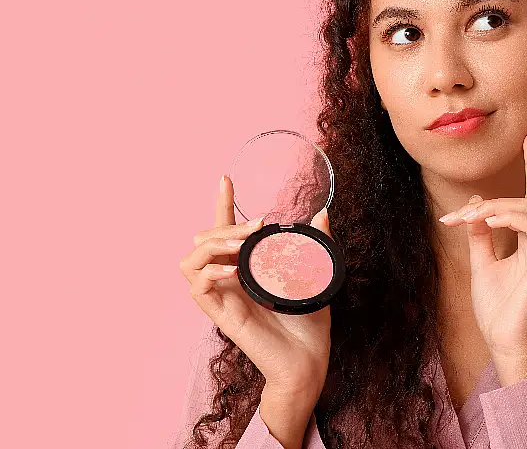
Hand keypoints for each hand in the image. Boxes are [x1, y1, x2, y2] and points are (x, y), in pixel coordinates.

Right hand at [179, 175, 332, 399]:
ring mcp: (222, 297)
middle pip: (202, 240)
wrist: (308, 361)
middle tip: (256, 226)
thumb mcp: (315, 275)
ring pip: (189, 261)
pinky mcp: (221, 315)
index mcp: (245, 269)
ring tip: (241, 245)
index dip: (222, 204)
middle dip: (223, 224)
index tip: (226, 178)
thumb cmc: (308, 325)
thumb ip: (316, 244)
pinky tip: (232, 268)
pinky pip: (197, 287)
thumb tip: (322, 213)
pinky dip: (209, 271)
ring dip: (212, 245)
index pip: (224, 231)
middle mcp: (229, 280)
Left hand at [438, 130, 526, 369]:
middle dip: (494, 197)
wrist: (504, 339)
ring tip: (465, 221)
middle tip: (457, 215)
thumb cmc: (497, 307)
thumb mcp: (481, 262)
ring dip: (492, 208)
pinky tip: (487, 223)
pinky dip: (507, 217)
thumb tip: (475, 204)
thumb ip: (480, 233)